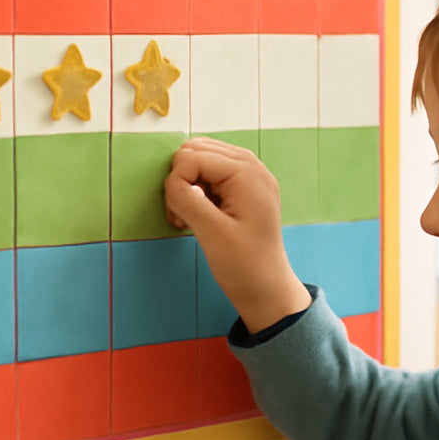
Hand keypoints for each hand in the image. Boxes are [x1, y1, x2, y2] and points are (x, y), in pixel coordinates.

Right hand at [163, 138, 311, 331]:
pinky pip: (208, 173)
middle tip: (184, 216)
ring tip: (190, 218)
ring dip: (186, 186)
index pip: (193, 156)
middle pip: (195, 150)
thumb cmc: (244, 265)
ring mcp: (249, 175)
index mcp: (248, 173)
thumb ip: (188, 200)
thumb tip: (171, 179)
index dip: (177, 183)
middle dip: (181, 180)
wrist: (266, 289)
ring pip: (198, 159)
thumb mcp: (212, 233)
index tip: (181, 216)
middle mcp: (251, 167)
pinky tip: (198, 216)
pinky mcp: (242, 188)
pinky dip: (195, 190)